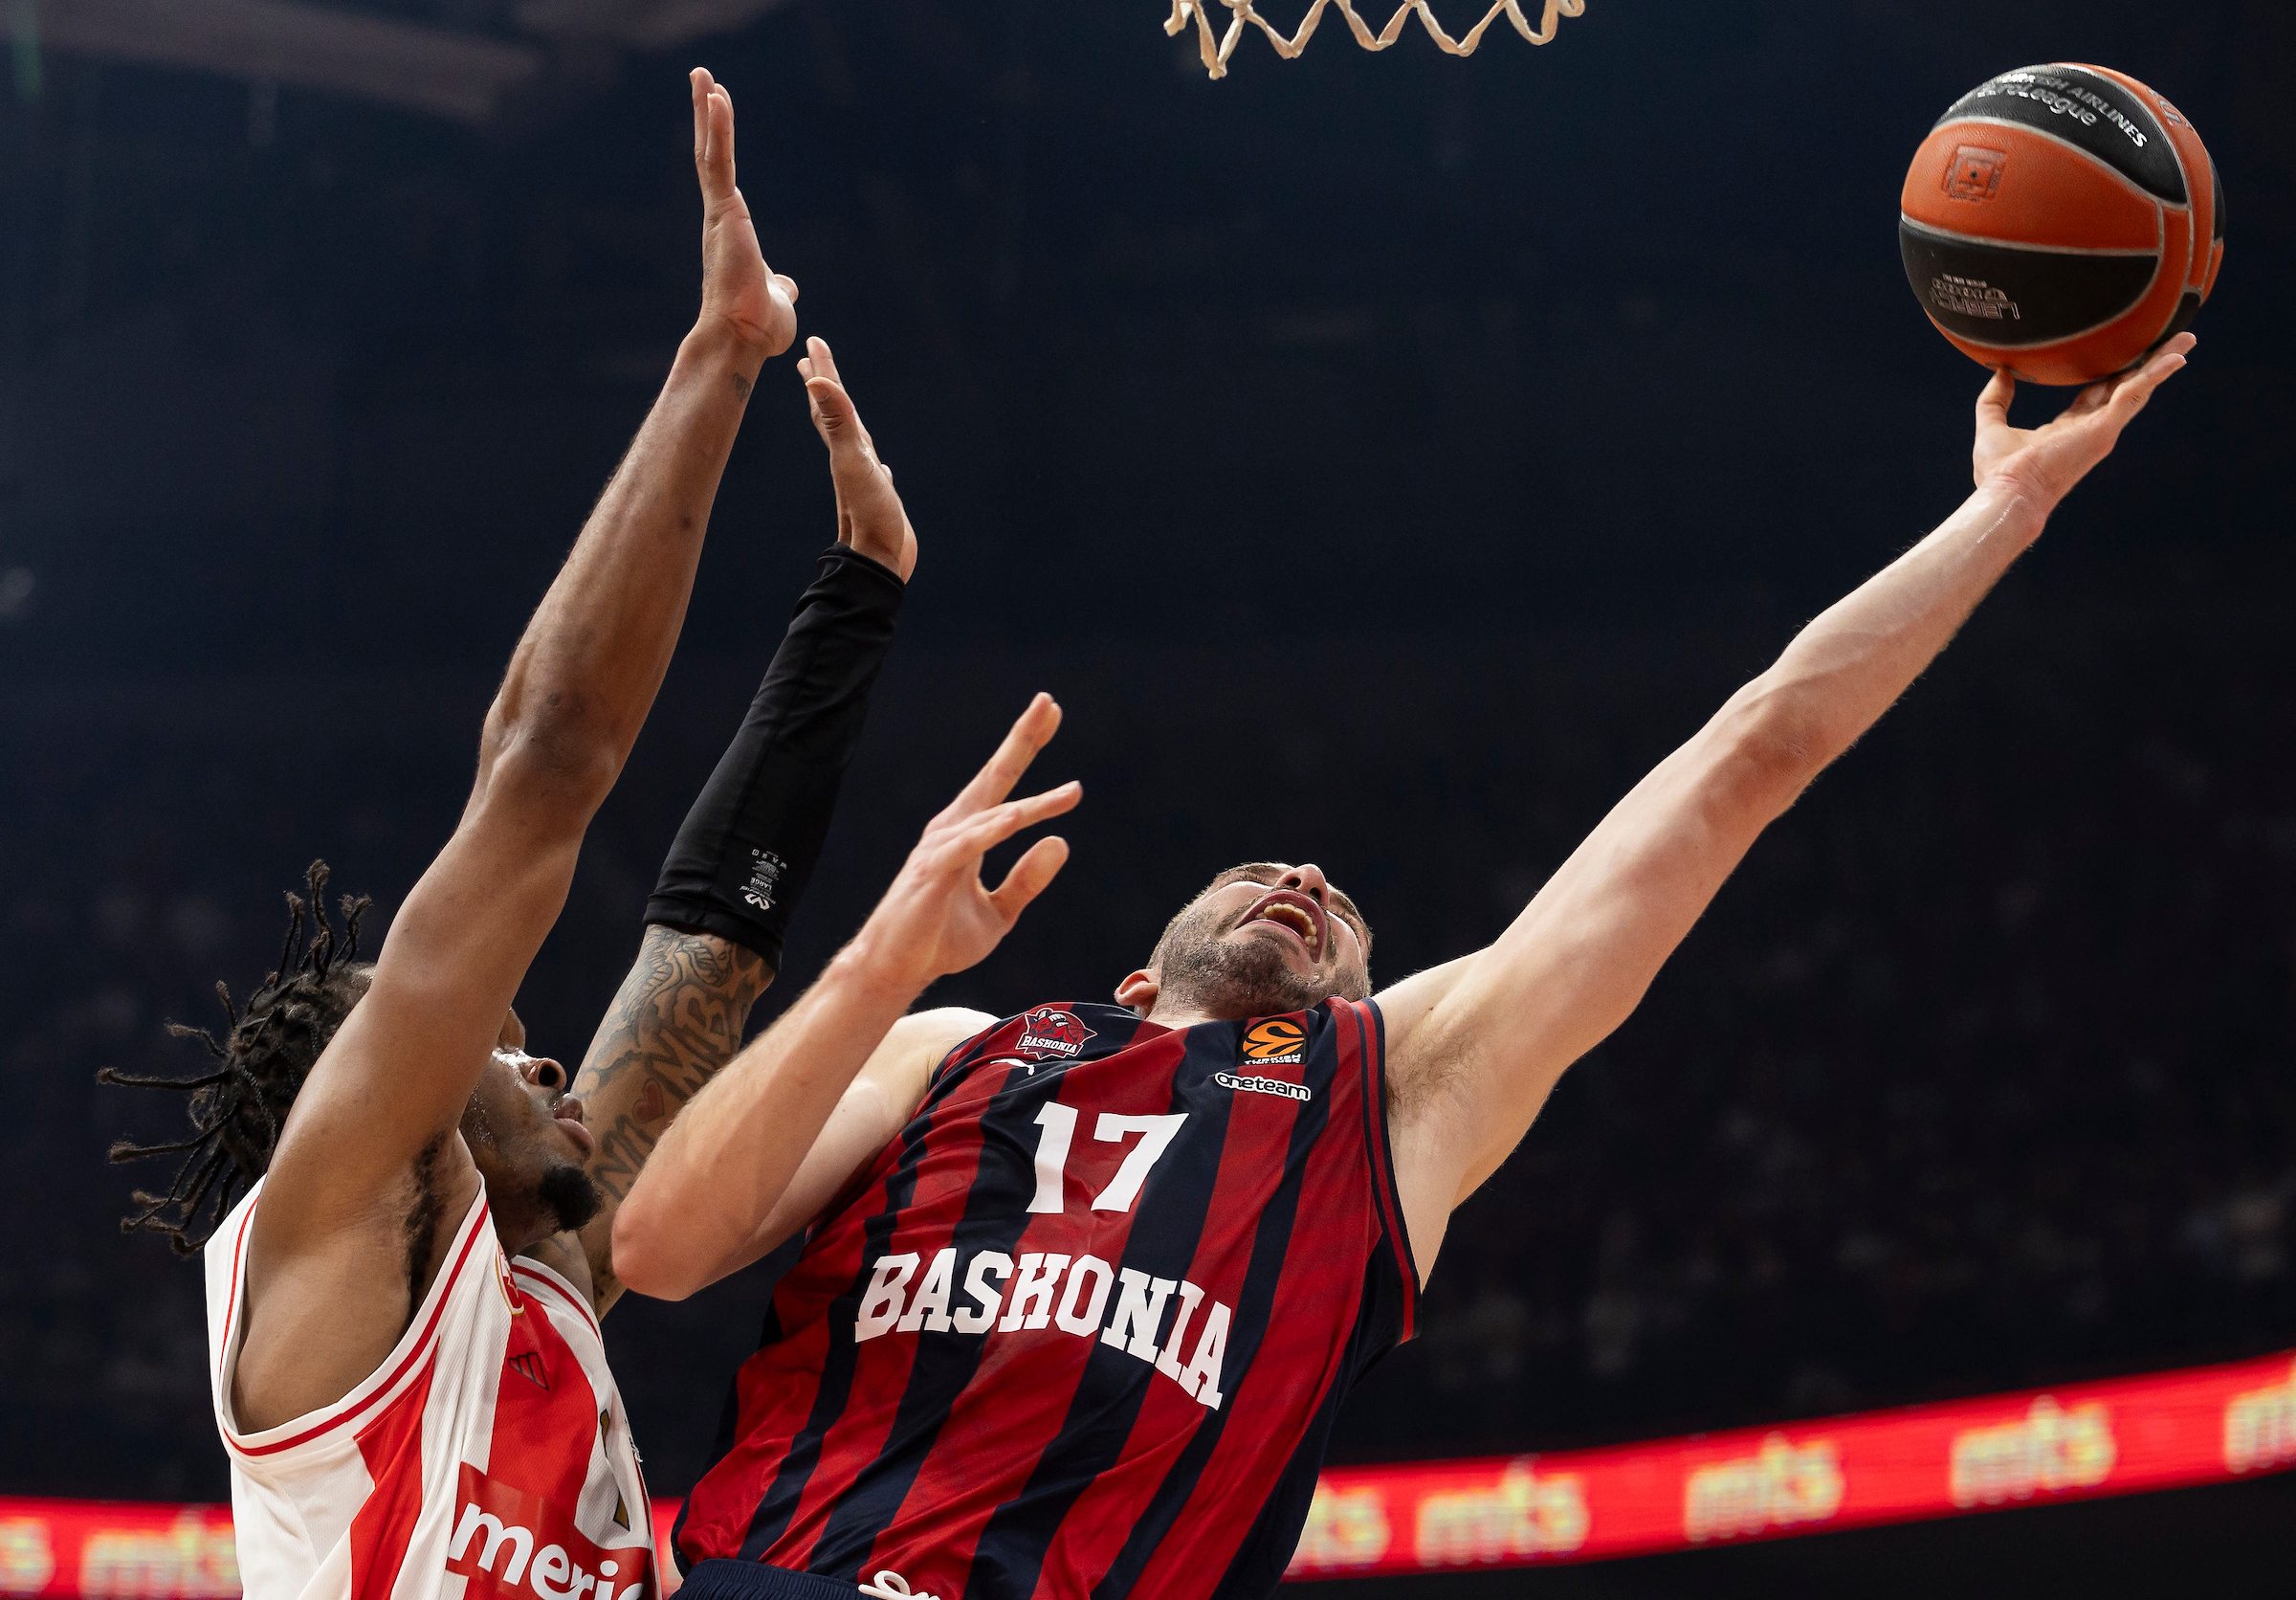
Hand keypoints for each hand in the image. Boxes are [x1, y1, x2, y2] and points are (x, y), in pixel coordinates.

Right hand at [691, 69, 797, 357]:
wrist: (743, 339)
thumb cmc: (758, 326)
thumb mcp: (778, 296)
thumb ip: (779, 284)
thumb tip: (787, 284)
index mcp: (732, 231)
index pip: (722, 178)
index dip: (719, 145)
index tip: (716, 118)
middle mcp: (720, 218)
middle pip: (711, 155)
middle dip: (706, 117)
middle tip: (702, 79)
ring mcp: (719, 214)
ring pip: (711, 152)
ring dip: (707, 112)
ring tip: (702, 74)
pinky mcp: (724, 212)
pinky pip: (719, 161)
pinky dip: (718, 128)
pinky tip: (716, 96)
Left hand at [798, 337, 918, 579]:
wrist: (878, 564)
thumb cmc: (869, 515)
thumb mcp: (853, 461)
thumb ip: (836, 421)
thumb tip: (812, 380)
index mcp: (844, 448)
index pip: (830, 401)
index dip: (823, 371)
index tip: (813, 342)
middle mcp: (851, 459)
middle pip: (835, 415)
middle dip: (825, 386)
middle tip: (812, 359)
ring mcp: (865, 479)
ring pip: (853, 440)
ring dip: (846, 418)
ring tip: (842, 405)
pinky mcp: (879, 499)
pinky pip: (875, 471)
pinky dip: (875, 460)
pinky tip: (881, 464)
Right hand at [848, 695, 1079, 993]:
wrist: (895, 971)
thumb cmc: (940, 939)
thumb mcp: (1000, 912)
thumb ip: (1028, 880)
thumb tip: (1061, 842)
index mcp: (969, 833)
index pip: (1004, 784)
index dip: (1026, 748)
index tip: (1053, 714)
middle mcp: (953, 831)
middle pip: (993, 777)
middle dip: (1022, 740)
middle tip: (1049, 703)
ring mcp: (940, 849)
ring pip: (991, 814)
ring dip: (1031, 802)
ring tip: (1072, 792)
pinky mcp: (931, 873)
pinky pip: (967, 846)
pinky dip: (993, 830)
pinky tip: (1018, 818)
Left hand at [1972, 334, 2193, 511]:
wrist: (2008, 495)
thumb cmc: (1999, 473)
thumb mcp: (1991, 427)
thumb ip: (1995, 399)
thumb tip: (2001, 371)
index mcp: (2069, 429)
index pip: (2096, 395)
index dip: (2110, 373)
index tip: (2122, 352)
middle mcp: (2091, 428)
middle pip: (2125, 388)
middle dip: (2147, 363)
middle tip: (2169, 337)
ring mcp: (2101, 429)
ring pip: (2138, 387)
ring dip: (2161, 362)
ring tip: (2185, 337)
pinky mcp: (2105, 429)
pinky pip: (2134, 394)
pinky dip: (2155, 374)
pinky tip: (2176, 357)